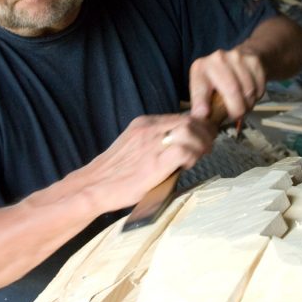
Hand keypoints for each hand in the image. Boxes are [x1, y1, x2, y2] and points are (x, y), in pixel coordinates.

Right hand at [76, 113, 216, 211]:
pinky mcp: (154, 162)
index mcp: (144, 123)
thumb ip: (155, 141)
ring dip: (201, 144)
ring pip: (189, 131)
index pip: (181, 116)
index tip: (203, 137)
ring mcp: (151, 144)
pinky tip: (186, 165)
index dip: (198, 126)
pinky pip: (184, 150)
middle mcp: (149, 128)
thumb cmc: (114, 173)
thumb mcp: (134, 146)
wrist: (93, 186)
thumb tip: (181, 144)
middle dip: (204, 133)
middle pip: (189, 120)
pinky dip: (192, 156)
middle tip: (207, 147)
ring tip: (198, 156)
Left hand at [188, 47, 265, 120]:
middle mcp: (217, 59)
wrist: (243, 56)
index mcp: (200, 68)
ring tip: (243, 103)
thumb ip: (202, 105)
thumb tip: (200, 119)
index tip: (205, 115)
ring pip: (248, 92)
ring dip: (248, 104)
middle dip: (236, 110)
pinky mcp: (253, 61)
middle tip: (235, 116)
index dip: (203, 104)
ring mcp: (237, 58)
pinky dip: (257, 96)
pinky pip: (259, 88)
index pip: (200, 90)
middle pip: (232, 91)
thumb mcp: (205, 90)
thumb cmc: (221, 79)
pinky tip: (250, 93)